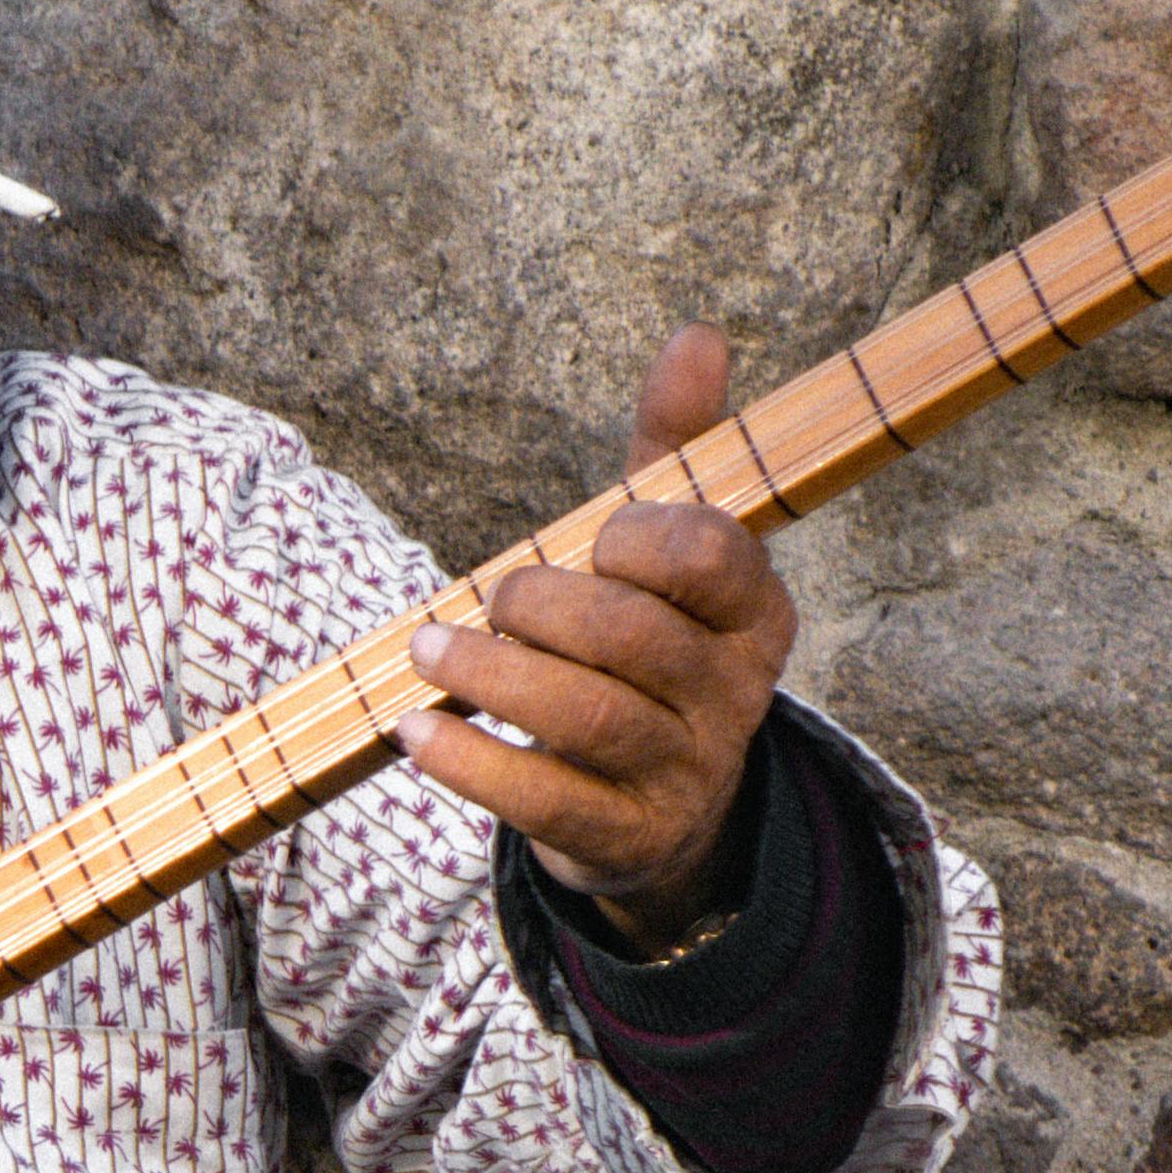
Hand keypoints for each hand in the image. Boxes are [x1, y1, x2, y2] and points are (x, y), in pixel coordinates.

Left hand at [393, 324, 797, 954]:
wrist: (660, 807)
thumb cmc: (647, 645)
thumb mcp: (663, 548)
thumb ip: (674, 448)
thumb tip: (698, 333)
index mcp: (754, 611)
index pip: (708, 554)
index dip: (634, 537)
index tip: (590, 541)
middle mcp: (733, 694)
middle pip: (634, 637)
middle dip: (541, 606)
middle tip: (489, 597)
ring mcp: (685, 773)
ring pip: (591, 717)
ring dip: (492, 677)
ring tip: (428, 651)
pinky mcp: (626, 839)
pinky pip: (546, 801)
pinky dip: (471, 763)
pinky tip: (417, 732)